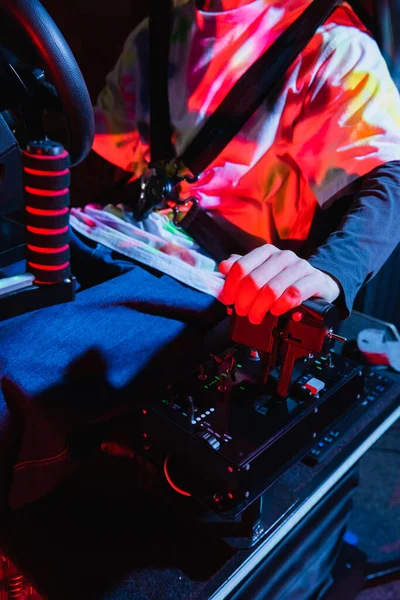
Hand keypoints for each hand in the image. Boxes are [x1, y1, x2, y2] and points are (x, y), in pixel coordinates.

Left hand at [218, 245, 339, 323]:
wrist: (317, 283)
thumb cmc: (285, 280)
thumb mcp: (261, 273)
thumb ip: (241, 270)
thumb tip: (223, 266)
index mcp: (266, 252)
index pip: (241, 266)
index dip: (230, 287)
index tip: (228, 300)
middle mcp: (282, 256)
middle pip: (254, 280)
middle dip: (244, 301)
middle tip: (242, 313)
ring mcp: (299, 267)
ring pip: (272, 289)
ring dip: (259, 308)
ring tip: (256, 317)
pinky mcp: (314, 280)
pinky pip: (293, 295)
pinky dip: (280, 307)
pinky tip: (275, 312)